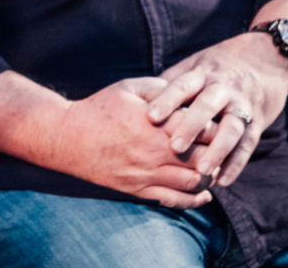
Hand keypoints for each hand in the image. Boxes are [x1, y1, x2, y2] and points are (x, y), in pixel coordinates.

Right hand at [52, 78, 215, 208]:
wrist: (67, 137)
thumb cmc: (99, 108)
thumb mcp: (130, 87)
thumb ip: (162, 88)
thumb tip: (187, 92)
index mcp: (158, 125)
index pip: (204, 130)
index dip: (217, 127)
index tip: (219, 123)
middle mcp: (156, 152)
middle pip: (204, 158)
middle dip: (218, 154)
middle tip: (221, 148)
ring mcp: (147, 174)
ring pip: (193, 183)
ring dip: (209, 177)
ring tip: (212, 168)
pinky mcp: (137, 190)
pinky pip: (173, 200)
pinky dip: (194, 199)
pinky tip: (203, 194)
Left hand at [145, 34, 287, 186]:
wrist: (266, 60)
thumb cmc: (218, 67)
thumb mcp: (195, 66)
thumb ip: (171, 83)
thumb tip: (139, 101)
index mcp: (202, 74)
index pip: (183, 86)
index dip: (167, 100)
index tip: (151, 117)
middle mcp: (223, 88)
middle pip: (207, 106)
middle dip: (191, 127)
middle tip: (174, 146)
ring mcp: (242, 105)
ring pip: (231, 128)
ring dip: (217, 150)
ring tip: (202, 170)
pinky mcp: (258, 122)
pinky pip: (248, 145)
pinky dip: (236, 164)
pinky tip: (223, 181)